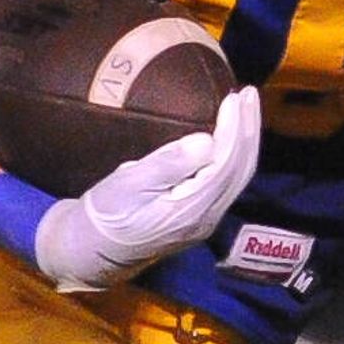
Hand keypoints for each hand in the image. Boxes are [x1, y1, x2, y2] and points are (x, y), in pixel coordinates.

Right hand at [30, 89, 260, 288]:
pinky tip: (232, 136)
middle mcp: (208, 216)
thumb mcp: (128, 184)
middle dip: (248, 129)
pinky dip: (235, 154)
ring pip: (239, 177)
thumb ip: (168, 164)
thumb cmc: (106, 214)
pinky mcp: (201, 217)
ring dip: (245, 140)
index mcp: (192, 208)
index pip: (225, 163)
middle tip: (249, 94)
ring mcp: (207, 219)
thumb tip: (207, 141)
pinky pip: (229, 181)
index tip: (232, 97)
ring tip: (246, 108)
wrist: (95, 250)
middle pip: (241, 169)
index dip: (233, 128)